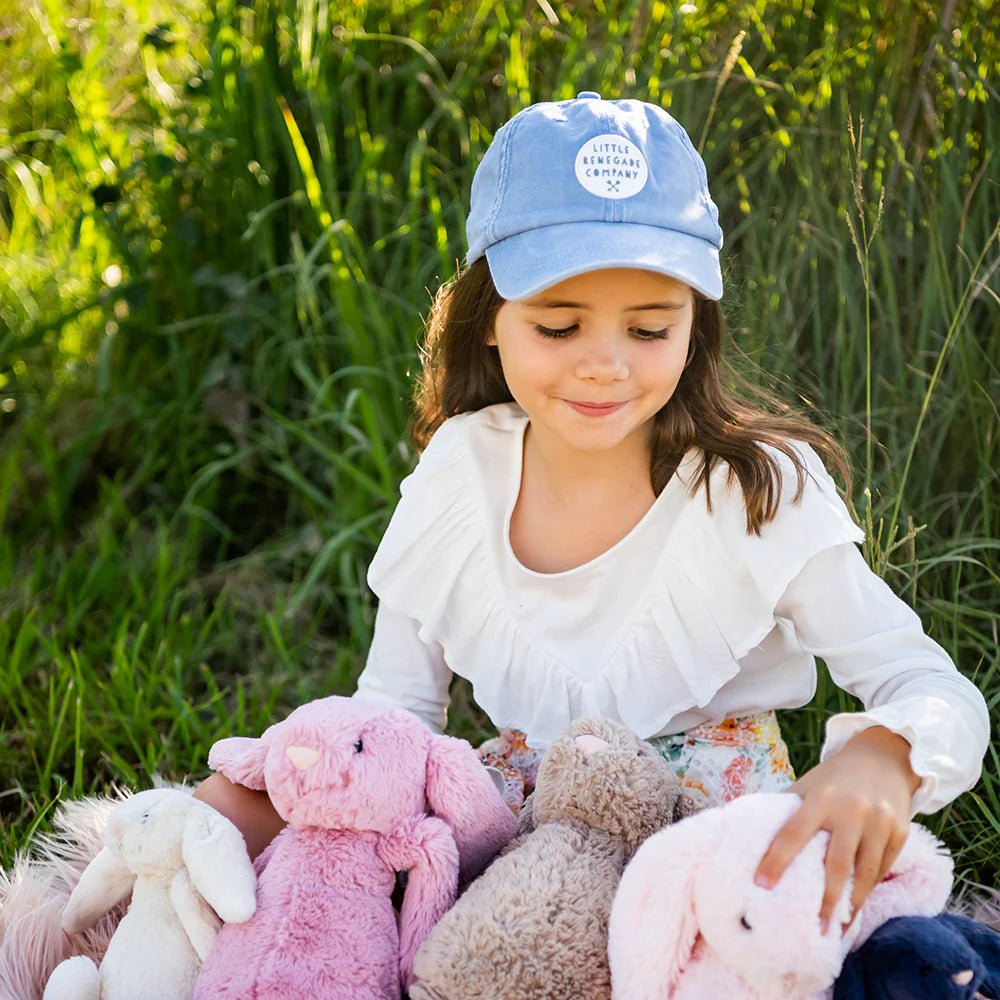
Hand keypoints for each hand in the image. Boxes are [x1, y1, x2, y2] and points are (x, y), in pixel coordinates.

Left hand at [754, 726, 921, 933]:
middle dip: (825, 900)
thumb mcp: (810, 784)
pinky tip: (855, 907)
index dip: (776, 860)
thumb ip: (789, 809)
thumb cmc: (836, 777)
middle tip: (814, 929)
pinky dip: (868, 891)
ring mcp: (880, 823)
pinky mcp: (900, 833)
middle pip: (837, 865)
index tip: (761, 884)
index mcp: (822, 797)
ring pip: (865, 874)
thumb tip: (752, 836)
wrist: (884, 757)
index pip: (793, 833)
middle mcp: (852, 811)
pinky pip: (882, 870)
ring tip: (836, 930)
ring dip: (851, 905)